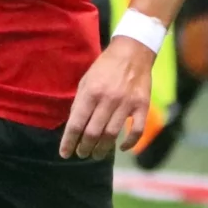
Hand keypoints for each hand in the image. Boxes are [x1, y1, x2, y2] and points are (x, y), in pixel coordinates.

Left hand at [60, 37, 155, 159]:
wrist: (132, 52)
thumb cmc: (104, 67)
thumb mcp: (86, 80)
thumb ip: (80, 102)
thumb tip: (74, 126)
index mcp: (91, 92)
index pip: (76, 123)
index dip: (69, 141)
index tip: (65, 154)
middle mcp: (108, 99)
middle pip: (93, 132)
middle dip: (84, 147)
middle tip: (81, 154)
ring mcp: (127, 103)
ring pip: (112, 134)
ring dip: (103, 149)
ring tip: (96, 155)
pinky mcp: (143, 105)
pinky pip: (137, 130)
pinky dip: (130, 142)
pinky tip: (122, 148)